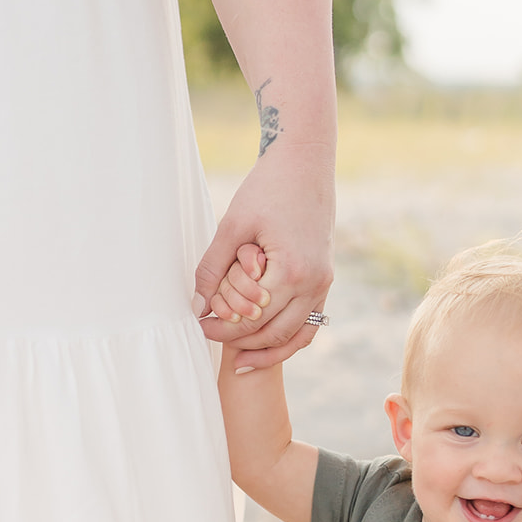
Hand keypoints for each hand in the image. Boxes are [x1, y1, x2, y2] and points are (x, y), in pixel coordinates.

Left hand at [193, 142, 333, 370]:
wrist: (306, 161)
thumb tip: (196, 305)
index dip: (222, 329)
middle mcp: (314, 283)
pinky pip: (309, 322)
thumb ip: (212, 267)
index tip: (199, 328)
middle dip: (240, 342)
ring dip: (266, 349)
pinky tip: (265, 345)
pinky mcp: (325, 279)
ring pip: (296, 336)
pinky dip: (289, 338)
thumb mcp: (232, 225)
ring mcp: (324, 283)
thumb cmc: (267, 187)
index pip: (252, 318)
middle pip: (273, 333)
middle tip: (211, 340)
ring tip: (238, 360)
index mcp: (292, 271)